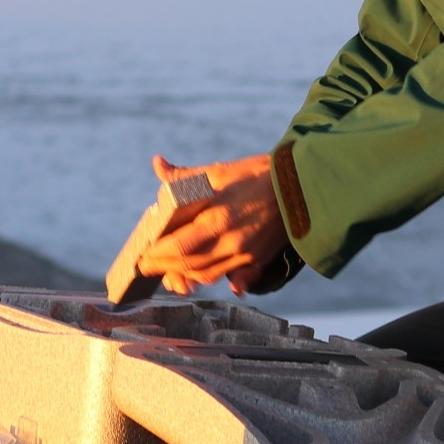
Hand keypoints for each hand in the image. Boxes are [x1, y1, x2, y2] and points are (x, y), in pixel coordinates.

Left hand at [138, 152, 287, 296]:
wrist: (301, 185)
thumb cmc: (256, 175)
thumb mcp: (219, 171)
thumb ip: (185, 176)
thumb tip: (158, 165)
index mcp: (219, 216)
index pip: (179, 246)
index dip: (157, 255)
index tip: (143, 255)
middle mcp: (232, 241)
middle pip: (190, 265)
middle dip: (164, 268)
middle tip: (148, 266)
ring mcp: (246, 254)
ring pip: (207, 275)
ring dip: (184, 275)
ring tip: (168, 269)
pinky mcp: (258, 260)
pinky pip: (231, 279)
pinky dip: (213, 278)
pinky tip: (200, 277)